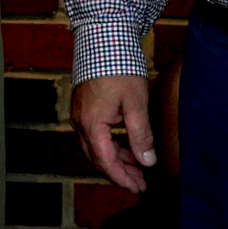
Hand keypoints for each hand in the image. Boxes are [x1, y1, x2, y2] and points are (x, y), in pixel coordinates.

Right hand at [72, 73, 156, 191]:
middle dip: (120, 173)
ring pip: (96, 148)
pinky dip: (110, 146)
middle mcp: (80, 122)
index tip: (138, 188)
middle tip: (141, 183)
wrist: (103, 40)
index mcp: (91, 124)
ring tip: (138, 167)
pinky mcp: (84, 107)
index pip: (105, 162)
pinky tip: (126, 146)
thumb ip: (141, 135)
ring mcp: (80, 114)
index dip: (122, 178)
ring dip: (116, 160)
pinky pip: (95, 136)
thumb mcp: (136, 104)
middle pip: (98, 158)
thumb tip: (147, 161)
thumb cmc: (119, 69)